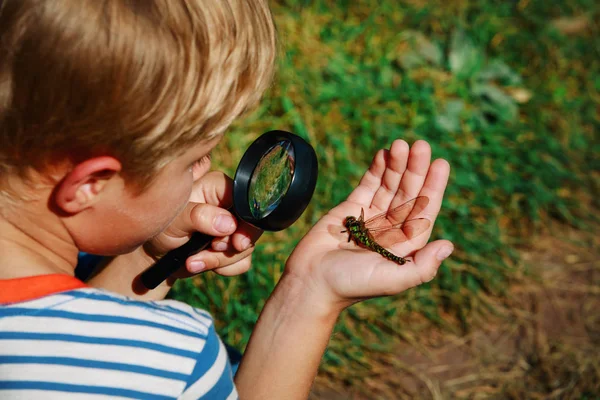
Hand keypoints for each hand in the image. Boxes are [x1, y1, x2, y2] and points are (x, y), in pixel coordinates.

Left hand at [143, 171, 261, 277]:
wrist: (153, 255)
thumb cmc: (160, 228)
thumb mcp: (175, 220)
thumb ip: (200, 217)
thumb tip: (229, 224)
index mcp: (217, 188)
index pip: (246, 199)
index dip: (246, 221)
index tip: (235, 240)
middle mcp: (228, 205)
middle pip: (251, 226)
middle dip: (232, 245)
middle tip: (213, 248)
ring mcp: (232, 227)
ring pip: (246, 247)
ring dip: (221, 260)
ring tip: (193, 261)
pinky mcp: (231, 247)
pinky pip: (242, 261)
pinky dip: (224, 268)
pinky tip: (201, 264)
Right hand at [285, 140, 451, 311]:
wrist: (311, 282)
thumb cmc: (351, 285)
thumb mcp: (391, 280)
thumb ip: (421, 266)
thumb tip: (449, 245)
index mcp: (405, 245)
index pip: (425, 210)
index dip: (434, 187)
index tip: (440, 164)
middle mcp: (392, 229)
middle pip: (408, 193)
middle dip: (415, 169)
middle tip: (421, 145)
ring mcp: (372, 218)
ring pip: (389, 186)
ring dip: (396, 165)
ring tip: (401, 144)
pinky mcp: (350, 210)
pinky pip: (368, 186)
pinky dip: (376, 170)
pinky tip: (384, 154)